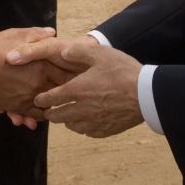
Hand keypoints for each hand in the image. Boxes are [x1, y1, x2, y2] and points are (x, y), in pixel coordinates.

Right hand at [0, 27, 74, 117]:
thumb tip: (52, 33)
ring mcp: (27, 98)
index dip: (72, 78)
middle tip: (67, 95)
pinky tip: (34, 114)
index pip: (66, 76)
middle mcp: (38, 84)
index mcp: (43, 66)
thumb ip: (37, 35)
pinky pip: (32, 116)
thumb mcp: (17, 34)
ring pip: (47, 108)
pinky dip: (35, 117)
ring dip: (49, 108)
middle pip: (60, 94)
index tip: (75, 79)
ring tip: (51, 107)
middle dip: (63, 95)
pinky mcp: (15, 107)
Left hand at [20, 39, 143, 137]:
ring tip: (66, 115)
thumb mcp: (100, 54)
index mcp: (77, 90)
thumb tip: (63, 52)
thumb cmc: (123, 71)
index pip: (52, 98)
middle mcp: (82, 109)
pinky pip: (87, 132)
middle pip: (57, 116)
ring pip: (71, 126)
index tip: (37, 100)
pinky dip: (83, 128)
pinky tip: (85, 122)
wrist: (146, 94)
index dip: (42, 99)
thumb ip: (78, 52)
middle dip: (50, 113)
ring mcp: (94, 122)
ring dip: (66, 120)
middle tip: (47, 110)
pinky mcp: (106, 130)